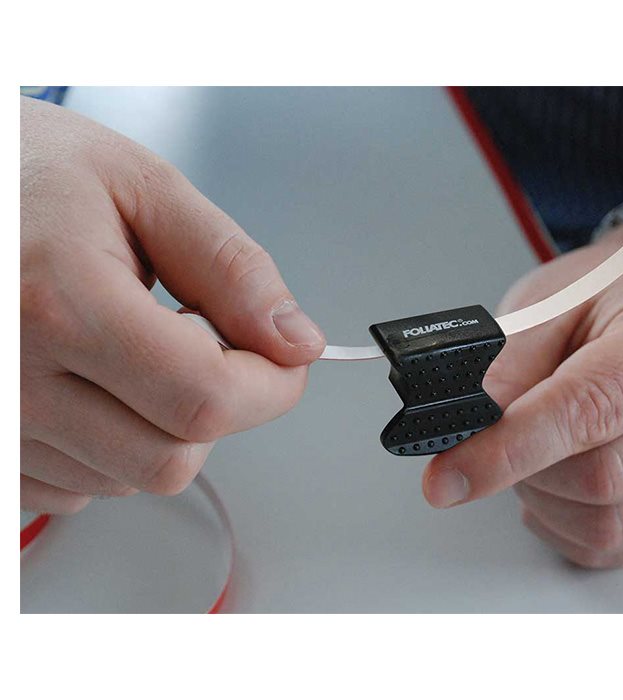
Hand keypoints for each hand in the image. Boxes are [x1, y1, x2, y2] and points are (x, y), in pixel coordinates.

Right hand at [21, 97, 324, 513]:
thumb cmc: (30, 177)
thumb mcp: (144, 190)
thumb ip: (232, 271)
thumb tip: (296, 342)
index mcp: (59, 303)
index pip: (204, 399)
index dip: (269, 388)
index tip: (283, 361)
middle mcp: (12, 381)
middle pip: (172, 458)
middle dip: (218, 408)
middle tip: (205, 346)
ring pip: (131, 477)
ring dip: (162, 424)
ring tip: (130, 349)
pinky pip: (80, 488)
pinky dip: (111, 443)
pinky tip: (92, 381)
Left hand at [422, 221, 622, 568]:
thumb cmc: (608, 296)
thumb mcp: (550, 305)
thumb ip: (510, 366)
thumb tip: (469, 428)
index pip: (589, 409)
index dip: (509, 448)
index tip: (448, 475)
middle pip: (600, 477)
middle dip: (523, 466)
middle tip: (495, 435)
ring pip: (605, 525)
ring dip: (542, 496)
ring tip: (531, 446)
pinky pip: (608, 548)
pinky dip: (560, 520)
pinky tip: (553, 477)